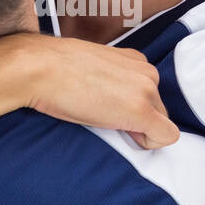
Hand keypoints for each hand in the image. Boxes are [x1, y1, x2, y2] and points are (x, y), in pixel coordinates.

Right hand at [17, 34, 179, 148]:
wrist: (40, 69)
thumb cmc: (55, 71)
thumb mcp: (93, 69)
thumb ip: (113, 80)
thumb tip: (113, 101)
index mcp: (135, 60)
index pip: (149, 94)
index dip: (130, 109)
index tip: (108, 109)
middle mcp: (147, 72)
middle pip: (158, 109)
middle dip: (137, 121)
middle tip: (103, 118)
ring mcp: (146, 90)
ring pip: (162, 122)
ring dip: (138, 129)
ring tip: (104, 120)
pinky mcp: (141, 110)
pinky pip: (165, 136)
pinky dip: (147, 143)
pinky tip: (119, 133)